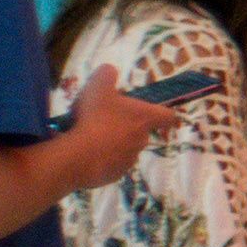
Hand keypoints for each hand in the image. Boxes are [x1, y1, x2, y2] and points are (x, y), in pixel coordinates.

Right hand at [56, 65, 177, 190]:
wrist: (79, 155)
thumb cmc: (94, 117)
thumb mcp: (97, 86)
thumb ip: (106, 74)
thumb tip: (110, 71)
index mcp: (144, 118)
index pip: (168, 116)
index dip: (165, 114)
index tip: (160, 114)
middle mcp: (142, 140)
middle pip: (140, 131)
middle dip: (126, 126)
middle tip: (104, 120)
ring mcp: (129, 160)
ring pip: (124, 149)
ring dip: (113, 143)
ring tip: (90, 137)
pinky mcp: (114, 176)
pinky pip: (110, 164)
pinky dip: (102, 159)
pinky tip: (85, 153)